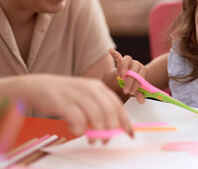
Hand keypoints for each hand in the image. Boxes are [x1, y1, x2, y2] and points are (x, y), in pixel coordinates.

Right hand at [15, 74, 133, 138]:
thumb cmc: (65, 94)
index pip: (118, 105)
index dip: (126, 121)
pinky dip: (80, 130)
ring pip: (96, 117)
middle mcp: (90, 89)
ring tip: (93, 140)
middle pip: (110, 112)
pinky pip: (78, 120)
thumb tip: (114, 127)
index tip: (131, 133)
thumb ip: (100, 107)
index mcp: (98, 87)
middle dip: (111, 129)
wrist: (38, 86)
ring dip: (97, 133)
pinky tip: (76, 130)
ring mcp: (77, 95)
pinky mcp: (64, 103)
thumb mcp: (86, 95)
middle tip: (106, 140)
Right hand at [108, 49, 145, 103]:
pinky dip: (114, 54)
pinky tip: (110, 50)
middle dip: (130, 81)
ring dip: (124, 67)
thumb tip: (142, 101)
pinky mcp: (120, 61)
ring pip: (127, 60)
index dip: (136, 84)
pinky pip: (118, 56)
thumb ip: (139, 94)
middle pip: (134, 70)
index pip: (141, 76)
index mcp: (142, 70)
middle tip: (126, 91)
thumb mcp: (136, 89)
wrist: (127, 77)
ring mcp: (129, 61)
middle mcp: (137, 64)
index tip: (132, 93)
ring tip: (122, 75)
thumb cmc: (133, 83)